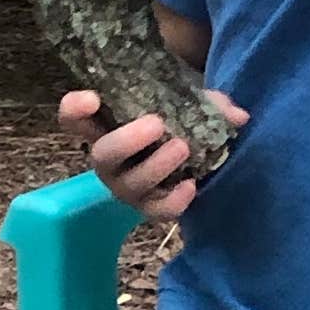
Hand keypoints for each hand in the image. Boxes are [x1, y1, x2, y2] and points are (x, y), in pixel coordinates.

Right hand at [55, 85, 248, 221]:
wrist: (192, 154)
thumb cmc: (177, 120)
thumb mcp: (189, 102)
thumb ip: (210, 103)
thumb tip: (236, 115)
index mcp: (106, 126)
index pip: (73, 118)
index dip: (75, 109)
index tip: (92, 99)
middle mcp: (111, 159)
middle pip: (101, 155)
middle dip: (126, 141)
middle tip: (156, 124)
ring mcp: (128, 185)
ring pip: (130, 184)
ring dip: (156, 166)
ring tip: (183, 147)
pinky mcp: (150, 207)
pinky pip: (156, 211)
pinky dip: (173, 201)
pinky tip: (190, 185)